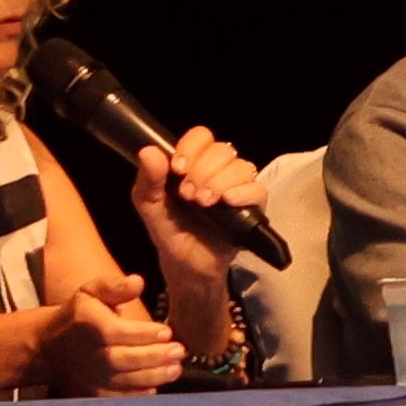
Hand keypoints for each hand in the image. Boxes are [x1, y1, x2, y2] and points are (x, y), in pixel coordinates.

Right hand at [23, 275, 185, 398]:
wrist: (52, 347)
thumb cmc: (80, 315)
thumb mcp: (92, 292)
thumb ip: (115, 286)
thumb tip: (138, 281)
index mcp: (88, 324)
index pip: (117, 332)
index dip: (143, 334)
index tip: (167, 332)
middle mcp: (88, 353)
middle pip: (123, 359)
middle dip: (154, 356)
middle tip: (179, 352)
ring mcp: (89, 376)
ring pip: (124, 380)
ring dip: (153, 376)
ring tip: (175, 369)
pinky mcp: (92, 392)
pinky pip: (117, 397)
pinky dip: (137, 394)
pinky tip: (156, 386)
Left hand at [124, 128, 264, 287]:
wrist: (187, 268)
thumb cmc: (170, 234)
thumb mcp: (150, 209)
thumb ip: (147, 181)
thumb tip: (148, 151)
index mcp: (192, 165)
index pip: (201, 137)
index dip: (191, 147)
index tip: (179, 169)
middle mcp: (217, 171)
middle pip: (221, 150)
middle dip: (202, 170)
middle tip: (188, 195)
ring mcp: (237, 188)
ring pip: (240, 166)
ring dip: (219, 182)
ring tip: (204, 203)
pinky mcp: (252, 207)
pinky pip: (257, 189)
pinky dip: (242, 192)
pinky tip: (227, 202)